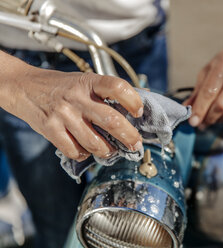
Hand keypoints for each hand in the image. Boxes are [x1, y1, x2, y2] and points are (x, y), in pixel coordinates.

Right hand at [9, 68, 142, 161]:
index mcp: (89, 82)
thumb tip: (141, 97)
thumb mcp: (86, 80)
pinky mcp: (51, 130)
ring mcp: (63, 115)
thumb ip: (109, 91)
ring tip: (111, 150)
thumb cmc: (62, 86)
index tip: (138, 112)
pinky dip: (84, 154)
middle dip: (129, 136)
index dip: (133, 100)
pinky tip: (87, 149)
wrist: (25, 87)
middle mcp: (77, 97)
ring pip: (94, 142)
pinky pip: (75, 150)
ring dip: (107, 150)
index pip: (118, 87)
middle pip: (111, 121)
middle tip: (135, 144)